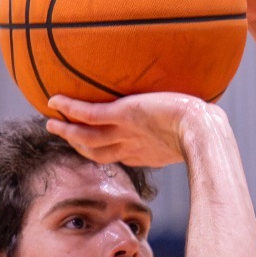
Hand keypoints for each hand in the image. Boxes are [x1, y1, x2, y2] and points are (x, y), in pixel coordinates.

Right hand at [46, 93, 222, 168]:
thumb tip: (194, 116)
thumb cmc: (205, 128)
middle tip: (60, 134)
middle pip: (96, 150)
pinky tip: (55, 101)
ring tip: (50, 123)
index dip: (99, 151)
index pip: (115, 155)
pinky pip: (89, 114)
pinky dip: (70, 109)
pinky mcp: (124, 115)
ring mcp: (126, 132)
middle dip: (77, 145)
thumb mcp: (190, 131)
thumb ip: (183, 128)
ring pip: (87, 137)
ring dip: (67, 131)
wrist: (203, 129)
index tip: (88, 145)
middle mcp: (131, 145)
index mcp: (145, 153)